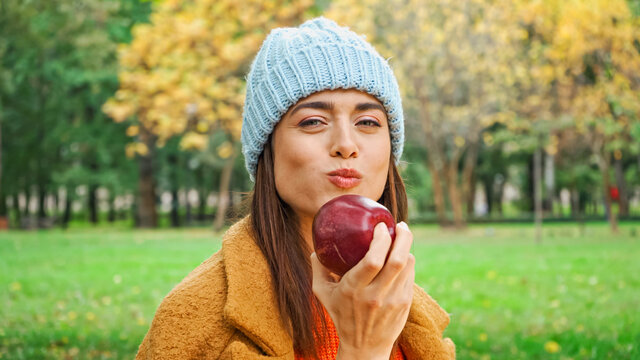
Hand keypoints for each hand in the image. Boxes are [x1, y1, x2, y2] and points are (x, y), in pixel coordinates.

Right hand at [311, 221, 414, 359]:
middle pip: (396, 261)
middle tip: (400, 225)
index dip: (380, 240)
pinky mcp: (405, 304)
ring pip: (407, 266)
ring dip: (406, 248)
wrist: (364, 348)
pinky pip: (410, 275)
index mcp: (353, 290)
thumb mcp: (323, 295)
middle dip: (403, 238)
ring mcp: (393, 301)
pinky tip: (402, 255)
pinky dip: (408, 262)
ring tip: (402, 237)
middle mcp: (376, 295)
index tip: (380, 226)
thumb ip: (318, 270)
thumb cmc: (341, 316)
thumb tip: (316, 249)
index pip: (372, 261)